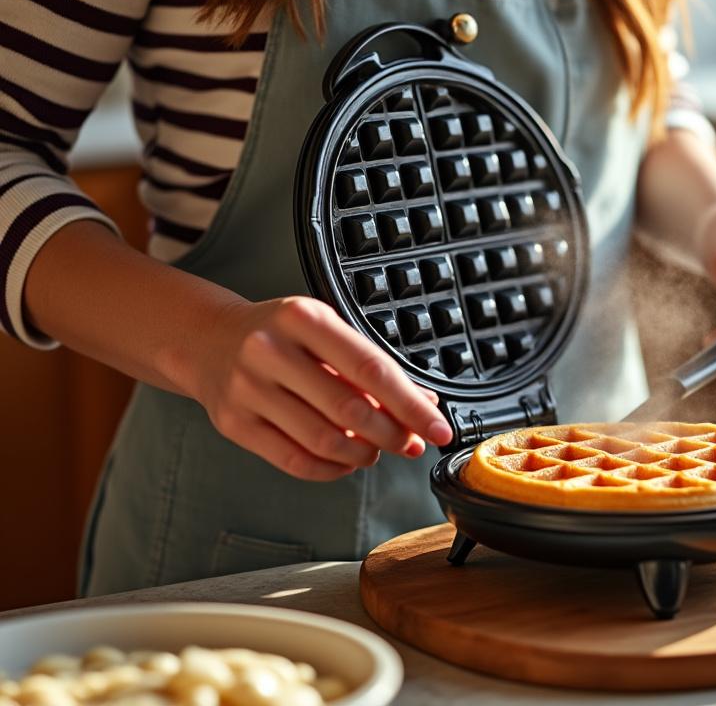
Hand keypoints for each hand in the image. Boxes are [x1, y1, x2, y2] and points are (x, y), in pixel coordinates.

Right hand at [190, 297, 453, 480]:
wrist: (207, 339)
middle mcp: (270, 350)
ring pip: (323, 439)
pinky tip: (346, 461)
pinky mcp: (234, 424)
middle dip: (392, 434)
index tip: (438, 428)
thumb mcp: (326, 332)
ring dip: (363, 454)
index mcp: (303, 318)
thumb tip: (423, 404)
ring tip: (376, 451)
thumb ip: (373, 367)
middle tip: (411, 444)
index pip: (371, 368)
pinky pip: (294, 461)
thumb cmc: (278, 335)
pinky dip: (331, 469)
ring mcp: (247, 389)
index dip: (411, 405)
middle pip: (349, 408)